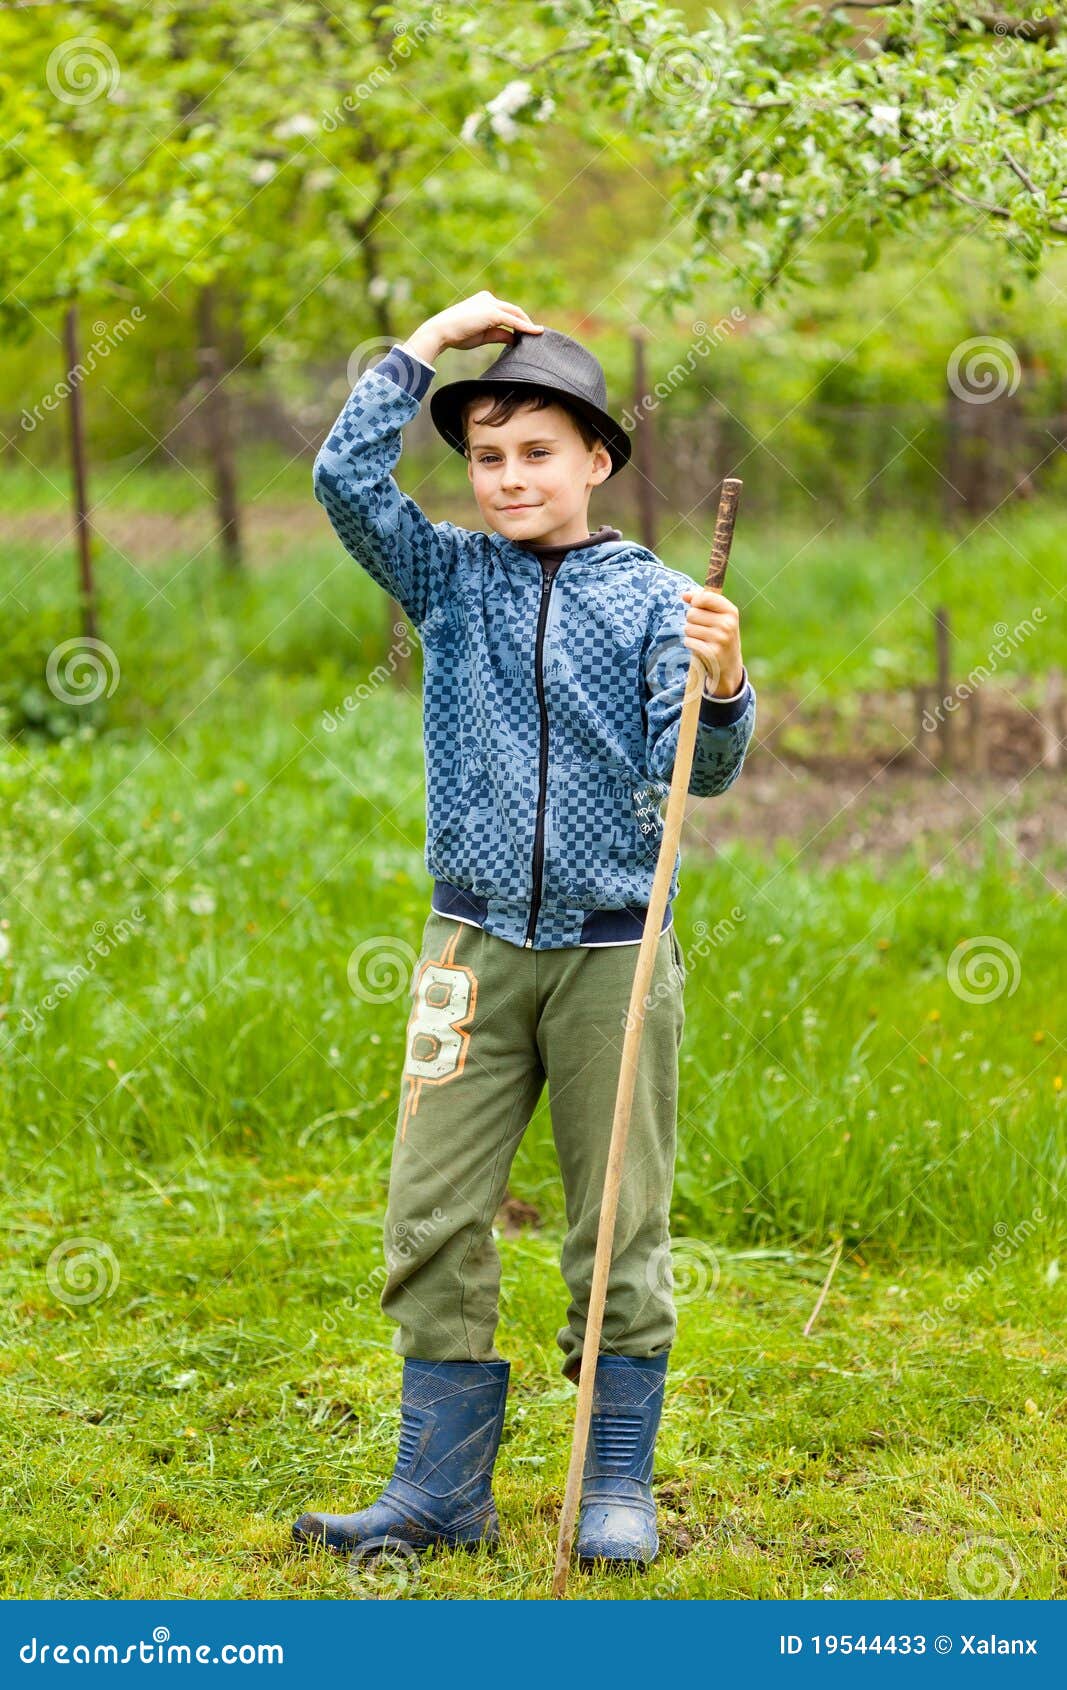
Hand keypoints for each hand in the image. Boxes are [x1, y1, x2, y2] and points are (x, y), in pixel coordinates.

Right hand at [400, 292, 544, 363]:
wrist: (441, 331)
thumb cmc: (458, 334)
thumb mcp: (483, 335)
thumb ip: (500, 334)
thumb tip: (515, 338)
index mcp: (484, 301)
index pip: (506, 311)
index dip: (518, 321)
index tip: (526, 332)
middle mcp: (488, 299)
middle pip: (513, 311)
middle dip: (526, 322)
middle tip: (537, 333)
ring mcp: (490, 304)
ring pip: (515, 314)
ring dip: (528, 325)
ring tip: (538, 334)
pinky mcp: (493, 312)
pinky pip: (513, 321)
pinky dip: (526, 327)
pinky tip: (536, 333)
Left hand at [680, 585, 743, 697]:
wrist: (730, 664)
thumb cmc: (721, 635)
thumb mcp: (719, 616)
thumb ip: (703, 602)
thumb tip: (684, 595)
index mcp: (731, 612)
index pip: (705, 597)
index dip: (696, 601)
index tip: (697, 606)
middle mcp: (727, 624)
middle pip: (692, 613)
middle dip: (692, 620)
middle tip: (702, 628)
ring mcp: (720, 639)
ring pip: (688, 628)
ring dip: (691, 633)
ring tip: (702, 638)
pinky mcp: (711, 653)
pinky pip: (688, 641)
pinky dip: (691, 644)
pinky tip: (700, 647)